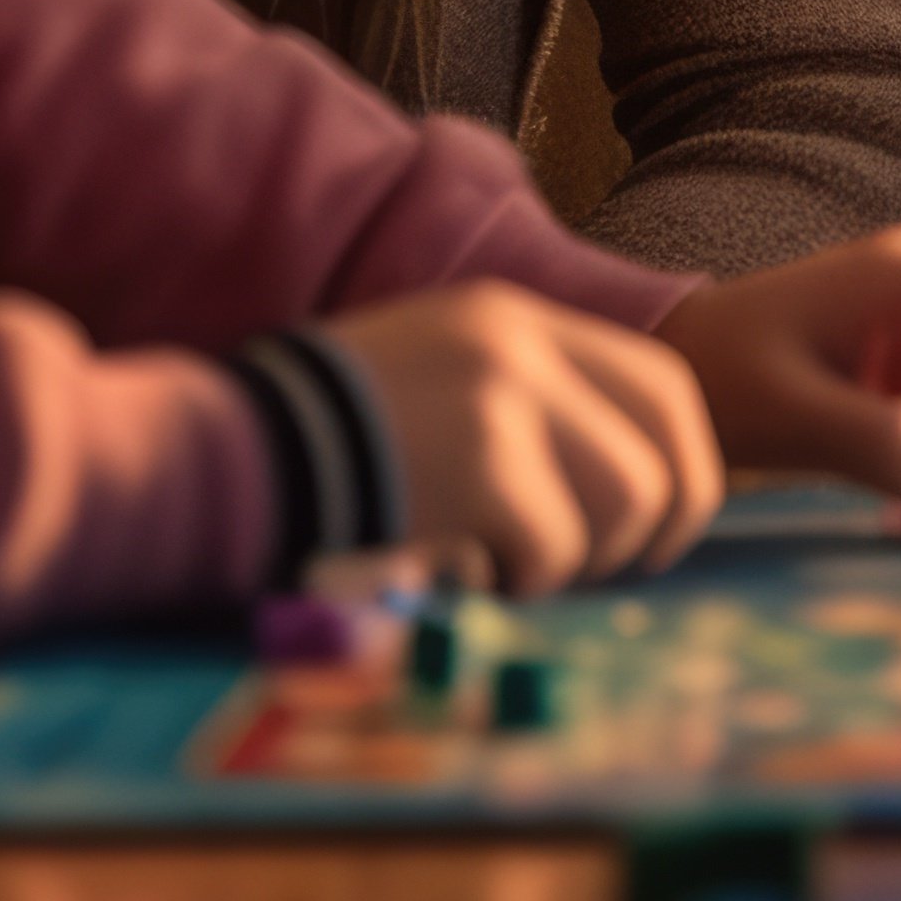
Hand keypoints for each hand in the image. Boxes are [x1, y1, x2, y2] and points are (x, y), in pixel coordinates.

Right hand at [324, 280, 723, 590]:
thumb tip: (634, 496)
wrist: (217, 457)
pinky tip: (448, 566)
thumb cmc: (324, 448)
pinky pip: (551, 550)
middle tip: (592, 573)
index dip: (682, 468)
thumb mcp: (436, 390)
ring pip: (626, 507)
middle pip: (665, 455)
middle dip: (649, 535)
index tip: (655, 531)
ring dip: (569, 562)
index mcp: (513, 319)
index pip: (662, 387)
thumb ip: (528, 416)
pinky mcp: (483, 462)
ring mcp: (504, 397)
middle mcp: (520, 342)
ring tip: (492, 561)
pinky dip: (509, 580)